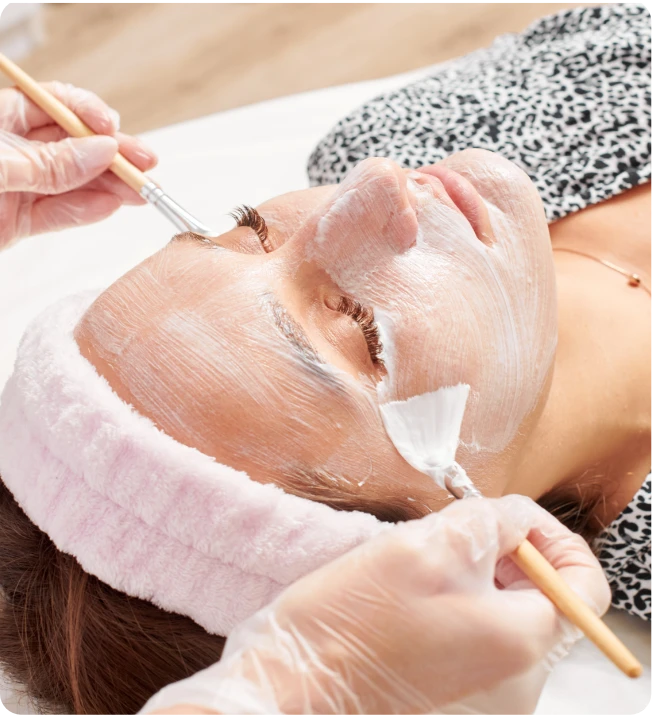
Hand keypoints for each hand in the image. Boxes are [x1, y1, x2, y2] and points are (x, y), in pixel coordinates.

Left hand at [0, 81, 156, 247]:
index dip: (88, 114)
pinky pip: (58, 215)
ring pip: (73, 184)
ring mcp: (19, 186)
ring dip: (109, 188)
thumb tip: (102, 151)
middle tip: (146, 165)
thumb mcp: (1, 163)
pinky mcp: (18, 222)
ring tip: (141, 193)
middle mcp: (15, 150)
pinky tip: (110, 207)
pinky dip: (85, 213)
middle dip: (113, 155)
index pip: (57, 105)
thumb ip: (51, 162)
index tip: (112, 129)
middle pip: (75, 147)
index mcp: (3, 119)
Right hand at [138, 496, 610, 714]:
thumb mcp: (433, 545)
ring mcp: (487, 687)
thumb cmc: (359, 618)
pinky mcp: (455, 685)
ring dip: (477, 570)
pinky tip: (415, 587)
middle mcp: (518, 676)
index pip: (586, 584)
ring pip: (506, 608)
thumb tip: (518, 518)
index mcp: (523, 641)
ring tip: (427, 557)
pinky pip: (478, 630)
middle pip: (543, 593)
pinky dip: (459, 597)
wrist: (300, 681)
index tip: (512, 517)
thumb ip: (493, 519)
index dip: (557, 537)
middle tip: (456, 530)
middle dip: (507, 549)